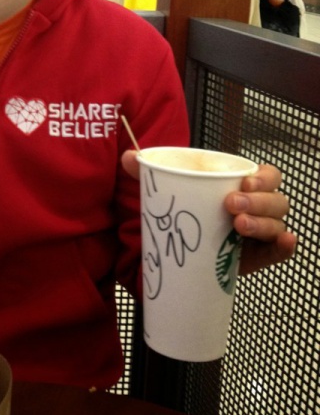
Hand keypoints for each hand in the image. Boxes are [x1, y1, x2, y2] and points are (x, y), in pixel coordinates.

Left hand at [120, 152, 296, 275]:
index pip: (266, 176)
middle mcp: (257, 207)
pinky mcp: (256, 257)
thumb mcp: (167, 190)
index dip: (262, 178)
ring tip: (239, 225)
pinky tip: (282, 242)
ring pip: (276, 224)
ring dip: (263, 223)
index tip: (243, 183)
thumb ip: (146, 171)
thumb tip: (129, 156)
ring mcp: (258, 233)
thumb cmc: (183, 208)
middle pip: (275, 200)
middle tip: (231, 207)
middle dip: (258, 202)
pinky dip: (284, 248)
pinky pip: (278, 252)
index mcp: (241, 185)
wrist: (177, 246)